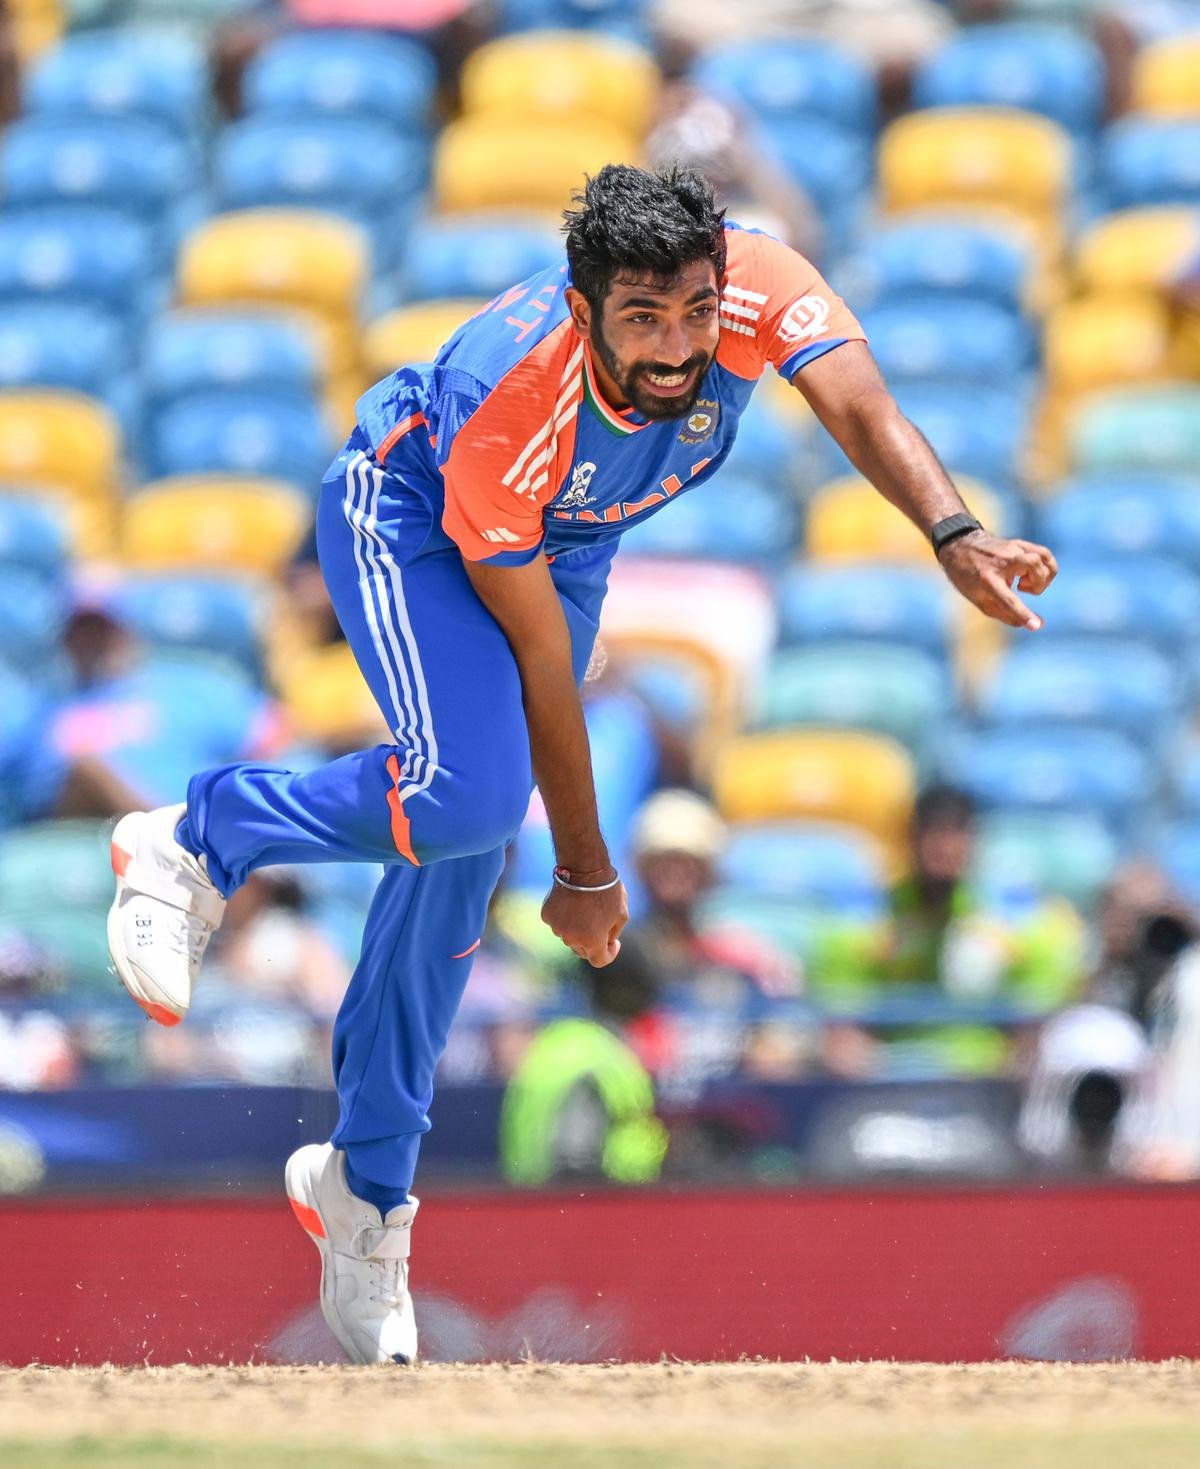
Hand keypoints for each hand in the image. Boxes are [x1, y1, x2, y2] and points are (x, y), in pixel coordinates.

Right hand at [541, 871, 627, 967]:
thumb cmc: (607, 890)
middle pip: (583, 949)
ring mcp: (557, 928)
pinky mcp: (547, 916)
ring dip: (577, 928)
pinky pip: (558, 923)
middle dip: (592, 941)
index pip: (599, 961)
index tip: (613, 943)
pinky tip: (572, 902)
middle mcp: (572, 939)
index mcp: (592, 941)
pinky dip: (565, 918)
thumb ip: (613, 934)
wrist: (584, 867)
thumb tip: (605, 942)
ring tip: (585, 907)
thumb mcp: (621, 914)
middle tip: (600, 923)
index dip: (609, 954)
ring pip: (569, 936)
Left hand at [937, 531, 1057, 630]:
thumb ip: (1004, 613)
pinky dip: (1045, 567)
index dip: (1023, 614)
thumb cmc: (968, 577)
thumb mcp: (978, 599)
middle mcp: (1001, 562)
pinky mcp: (1019, 543)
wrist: (960, 546)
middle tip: (1022, 589)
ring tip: (1025, 581)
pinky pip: (1044, 554)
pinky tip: (1032, 573)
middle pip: (1034, 568)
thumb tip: (1030, 624)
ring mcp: (1012, 548)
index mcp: (986, 580)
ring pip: (1043, 559)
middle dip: (1038, 585)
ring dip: (1042, 576)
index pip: (1008, 600)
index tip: (1037, 626)